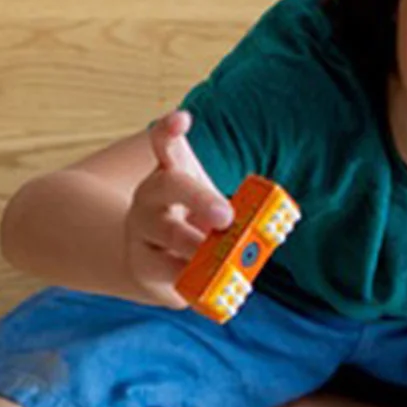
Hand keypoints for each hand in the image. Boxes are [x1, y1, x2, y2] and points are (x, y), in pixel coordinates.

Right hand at [124, 110, 235, 307]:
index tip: (182, 120)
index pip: (162, 144)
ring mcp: (142, 232)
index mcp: (168, 175)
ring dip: (197, 246)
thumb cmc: (192, 227)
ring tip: (219, 258)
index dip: (169, 131)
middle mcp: (149, 198)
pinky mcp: (144, 267)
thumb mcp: (208, 208)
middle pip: (168, 187)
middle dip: (199, 199)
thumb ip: (232, 208)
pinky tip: (203, 287)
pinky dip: (190, 279)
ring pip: (167, 235)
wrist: (152, 264)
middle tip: (226, 216)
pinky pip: (167, 273)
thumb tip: (264, 224)